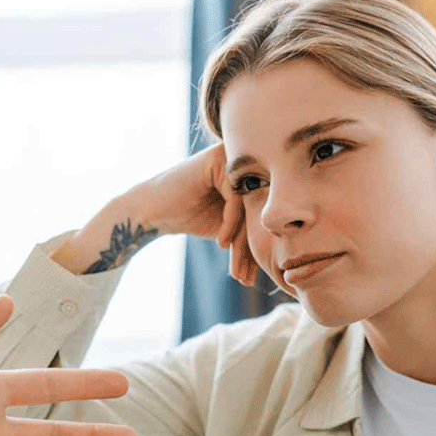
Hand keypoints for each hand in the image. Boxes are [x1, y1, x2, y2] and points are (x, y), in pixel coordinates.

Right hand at [132, 143, 258, 286]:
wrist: (152, 210)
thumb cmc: (189, 217)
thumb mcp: (228, 226)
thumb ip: (251, 229)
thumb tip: (283, 254)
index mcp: (250, 176)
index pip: (263, 214)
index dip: (256, 248)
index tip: (250, 276)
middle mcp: (244, 163)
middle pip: (258, 210)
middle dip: (250, 249)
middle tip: (244, 277)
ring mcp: (231, 158)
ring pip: (249, 206)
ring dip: (241, 241)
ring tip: (235, 269)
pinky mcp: (217, 159)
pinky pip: (235, 197)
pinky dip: (230, 223)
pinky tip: (221, 243)